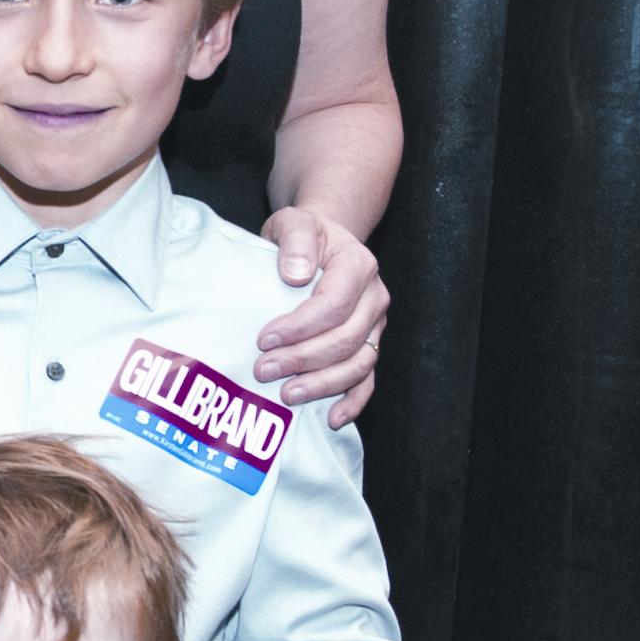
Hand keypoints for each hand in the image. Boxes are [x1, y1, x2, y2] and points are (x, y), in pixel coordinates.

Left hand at [256, 207, 387, 426]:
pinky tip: (332, 417)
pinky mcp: (370, 345)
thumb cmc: (305, 236)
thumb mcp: (294, 223)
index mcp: (358, 265)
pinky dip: (354, 402)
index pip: (334, 304)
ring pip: (359, 364)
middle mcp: (374, 297)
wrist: (324, 243)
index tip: (264, 338)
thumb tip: (295, 275)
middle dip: (303, 359)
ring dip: (323, 384)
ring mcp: (375, 325)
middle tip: (264, 370)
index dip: (300, 327)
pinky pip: (369, 380)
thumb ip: (295, 241)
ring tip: (286, 394)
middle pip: (346, 339)